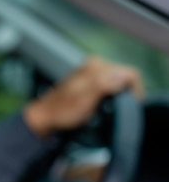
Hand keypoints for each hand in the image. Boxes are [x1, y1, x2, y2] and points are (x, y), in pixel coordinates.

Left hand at [24, 57, 143, 137]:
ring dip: (118, 95)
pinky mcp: (90, 80)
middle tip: (117, 109)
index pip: (130, 73)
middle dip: (126, 93)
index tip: (131, 105)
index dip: (135, 91)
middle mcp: (95, 65)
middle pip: (126, 77)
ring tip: (108, 107)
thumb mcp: (85, 100)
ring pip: (119, 82)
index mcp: (96, 66)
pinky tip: (102, 104)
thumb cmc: (62, 111)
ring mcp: (92, 72)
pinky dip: (111, 95)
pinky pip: (111, 85)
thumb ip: (103, 86)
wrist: (46, 116)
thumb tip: (121, 78)